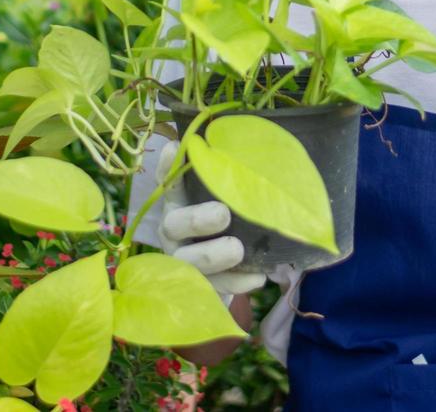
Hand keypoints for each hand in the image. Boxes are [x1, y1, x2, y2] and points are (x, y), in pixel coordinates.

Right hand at [156, 140, 266, 299]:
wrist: (224, 273)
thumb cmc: (226, 224)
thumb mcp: (226, 201)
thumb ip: (233, 184)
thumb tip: (268, 157)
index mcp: (179, 205)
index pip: (168, 183)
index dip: (167, 167)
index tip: (176, 147)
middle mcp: (174, 232)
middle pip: (175, 224)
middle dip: (198, 219)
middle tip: (223, 213)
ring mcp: (182, 262)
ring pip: (190, 261)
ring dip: (214, 255)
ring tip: (238, 249)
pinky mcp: (198, 289)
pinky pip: (214, 288)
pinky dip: (236, 283)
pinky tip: (257, 278)